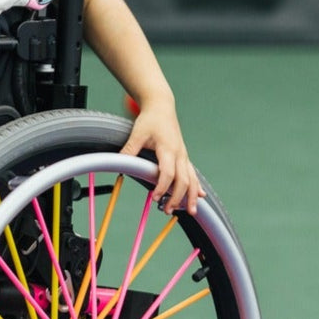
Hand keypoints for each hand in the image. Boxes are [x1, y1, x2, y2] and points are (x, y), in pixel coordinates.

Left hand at [119, 96, 204, 215]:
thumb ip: (130, 149)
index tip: (155, 198)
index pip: (168, 173)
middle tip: (168, 211)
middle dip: (177, 197)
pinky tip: (200, 196)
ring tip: (191, 212)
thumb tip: (118, 163)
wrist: (161, 107)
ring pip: (192, 179)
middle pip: (183, 180)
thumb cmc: (150, 120)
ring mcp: (183, 155)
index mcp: (168, 149)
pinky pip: (193, 174)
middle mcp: (179, 154)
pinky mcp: (184, 156)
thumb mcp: (137, 133)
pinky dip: (196, 186)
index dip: (162, 187)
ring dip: (192, 196)